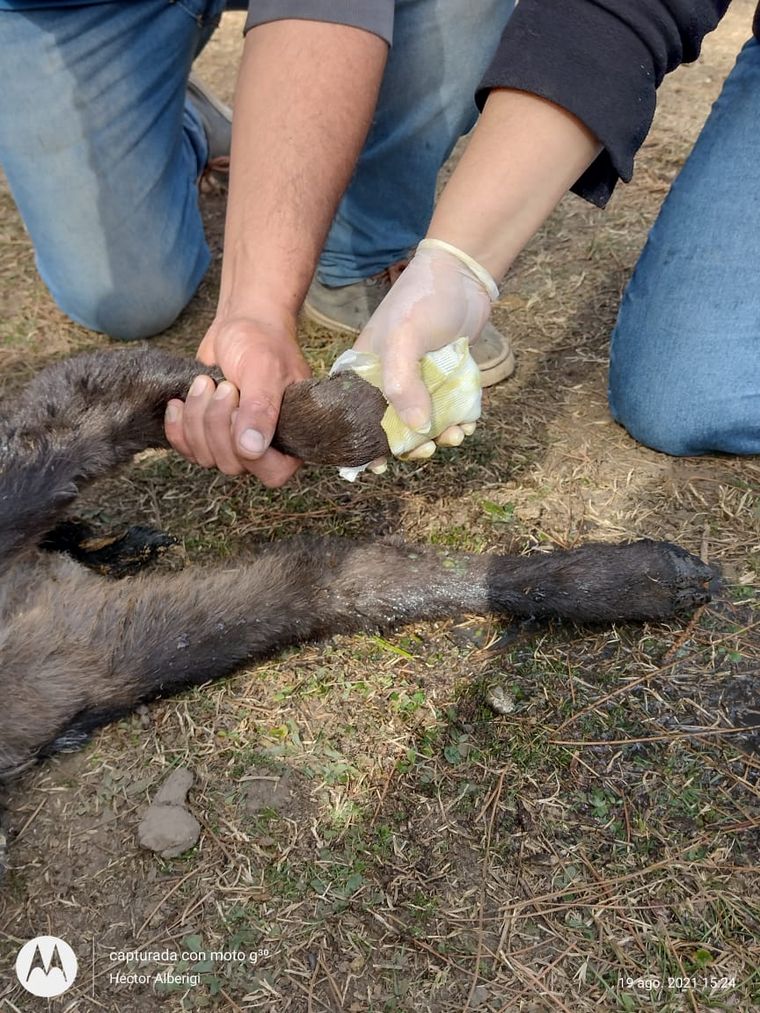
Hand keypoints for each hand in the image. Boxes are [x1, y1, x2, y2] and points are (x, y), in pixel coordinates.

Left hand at [164, 316, 310, 485]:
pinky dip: (177, 427)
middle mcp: (266, 447)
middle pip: (232, 465)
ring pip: (206, 457)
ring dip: (197, 419)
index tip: (240, 407)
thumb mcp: (264, 370)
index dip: (249, 450)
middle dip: (217, 424)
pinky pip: (187, 449)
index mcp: (291, 436)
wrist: (240, 324)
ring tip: (205, 384)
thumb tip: (252, 449)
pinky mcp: (208, 435)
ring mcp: (234, 443)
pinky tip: (179, 403)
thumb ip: (261, 409)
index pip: (272, 473)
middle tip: (224, 386)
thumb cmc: (262, 341)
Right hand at [353, 239, 495, 461]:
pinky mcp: (442, 377)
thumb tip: (417, 431)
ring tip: (456, 436)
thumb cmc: (424, 300)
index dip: (363, 444)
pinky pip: (447, 408)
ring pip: (423, 420)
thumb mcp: (405, 339)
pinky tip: (468, 423)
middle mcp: (386, 378)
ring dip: (439, 435)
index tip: (380, 465)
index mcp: (364, 370)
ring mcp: (417, 379)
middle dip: (410, 444)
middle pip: (391, 425)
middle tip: (428, 449)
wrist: (464, 273)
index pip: (353, 415)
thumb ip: (404, 385)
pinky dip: (458, 420)